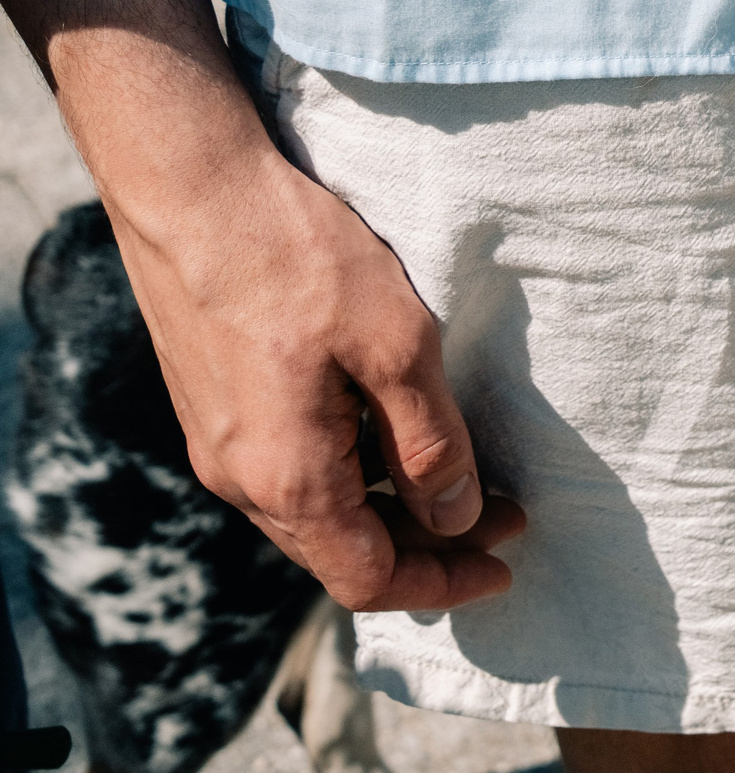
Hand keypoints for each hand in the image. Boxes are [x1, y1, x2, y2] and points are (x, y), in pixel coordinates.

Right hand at [116, 150, 521, 610]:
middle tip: (503, 512)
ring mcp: (218, 444)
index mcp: (286, 479)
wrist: (190, 189)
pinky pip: (288, 471)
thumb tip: (457, 519)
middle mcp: (239, 479)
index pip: (368, 579)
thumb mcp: (398, 346)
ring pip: (314, 514)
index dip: (443, 583)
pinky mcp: (212, 405)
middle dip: (427, 547)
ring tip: (460, 472)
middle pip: (341, 553)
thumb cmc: (298, 258)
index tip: (506, 564)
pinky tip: (391, 431)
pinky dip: (350, 474)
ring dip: (389, 509)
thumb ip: (430, 443)